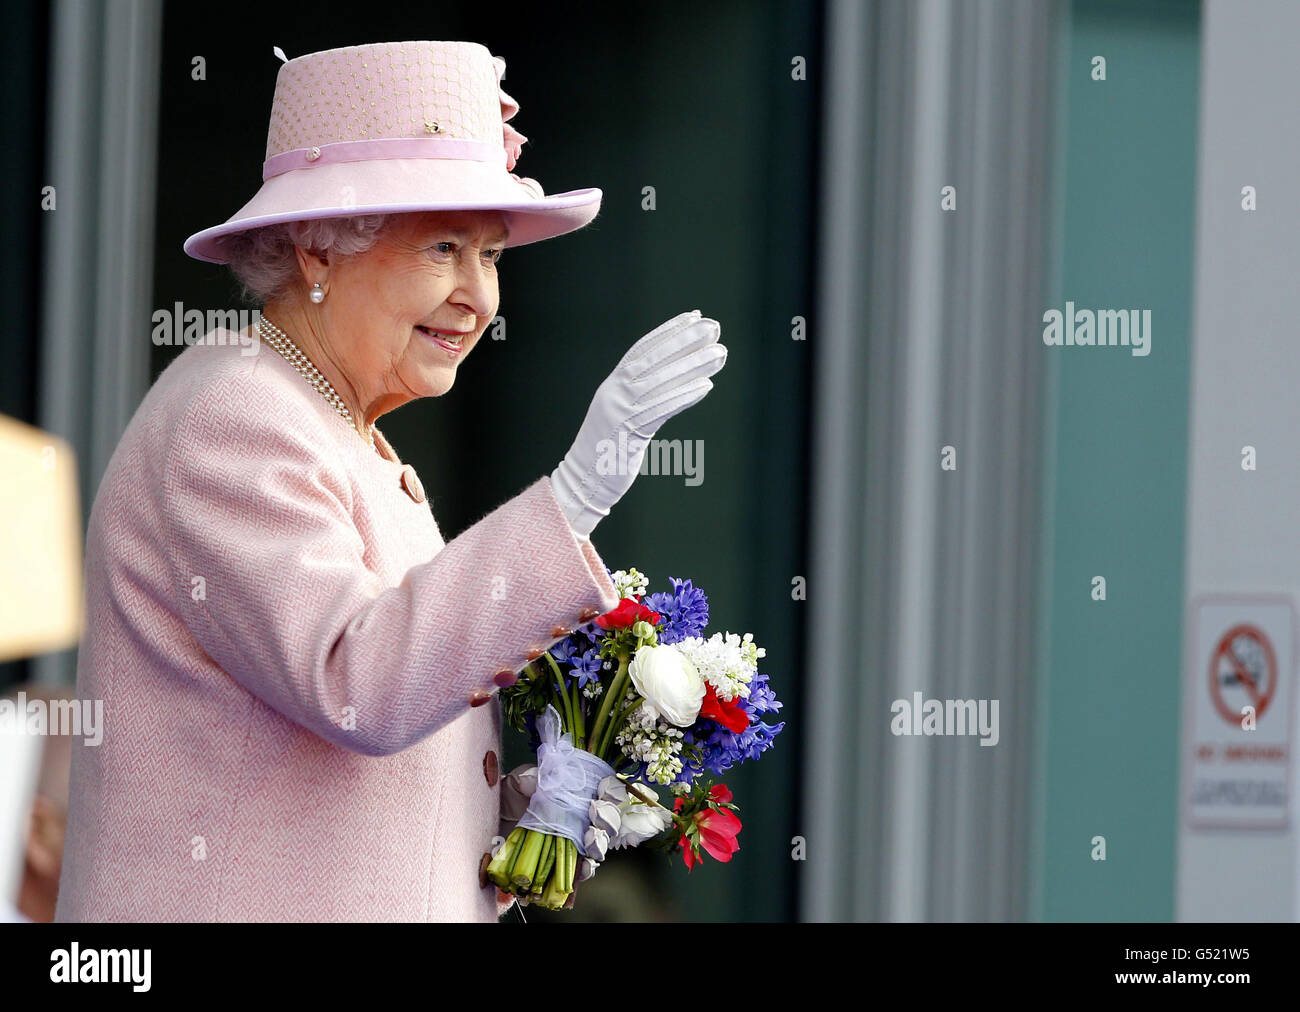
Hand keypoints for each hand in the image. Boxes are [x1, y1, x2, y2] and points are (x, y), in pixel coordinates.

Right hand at [551, 310, 725, 537]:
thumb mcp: (620, 415)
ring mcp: (620, 412)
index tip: (694, 316)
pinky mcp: (628, 433)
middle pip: (653, 359)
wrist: (584, 481)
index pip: (642, 349)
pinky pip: (661, 410)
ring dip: (693, 365)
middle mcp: (614, 393)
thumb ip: (639, 396)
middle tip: (713, 327)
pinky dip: (684, 396)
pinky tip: (706, 386)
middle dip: (684, 341)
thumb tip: (669, 377)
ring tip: (719, 353)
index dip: (668, 331)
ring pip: (661, 382)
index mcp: (612, 386)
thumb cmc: (607, 450)